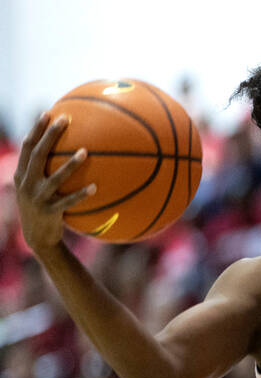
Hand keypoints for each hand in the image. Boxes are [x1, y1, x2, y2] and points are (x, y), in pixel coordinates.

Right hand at [13, 113, 95, 252]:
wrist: (38, 238)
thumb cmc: (44, 209)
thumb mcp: (38, 189)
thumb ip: (46, 173)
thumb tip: (68, 154)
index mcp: (22, 175)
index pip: (28, 146)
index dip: (37, 129)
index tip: (48, 113)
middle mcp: (26, 183)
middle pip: (38, 154)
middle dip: (51, 135)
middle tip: (66, 120)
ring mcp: (37, 198)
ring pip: (54, 177)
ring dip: (71, 164)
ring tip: (85, 151)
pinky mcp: (49, 212)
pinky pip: (67, 201)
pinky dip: (80, 194)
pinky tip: (95, 187)